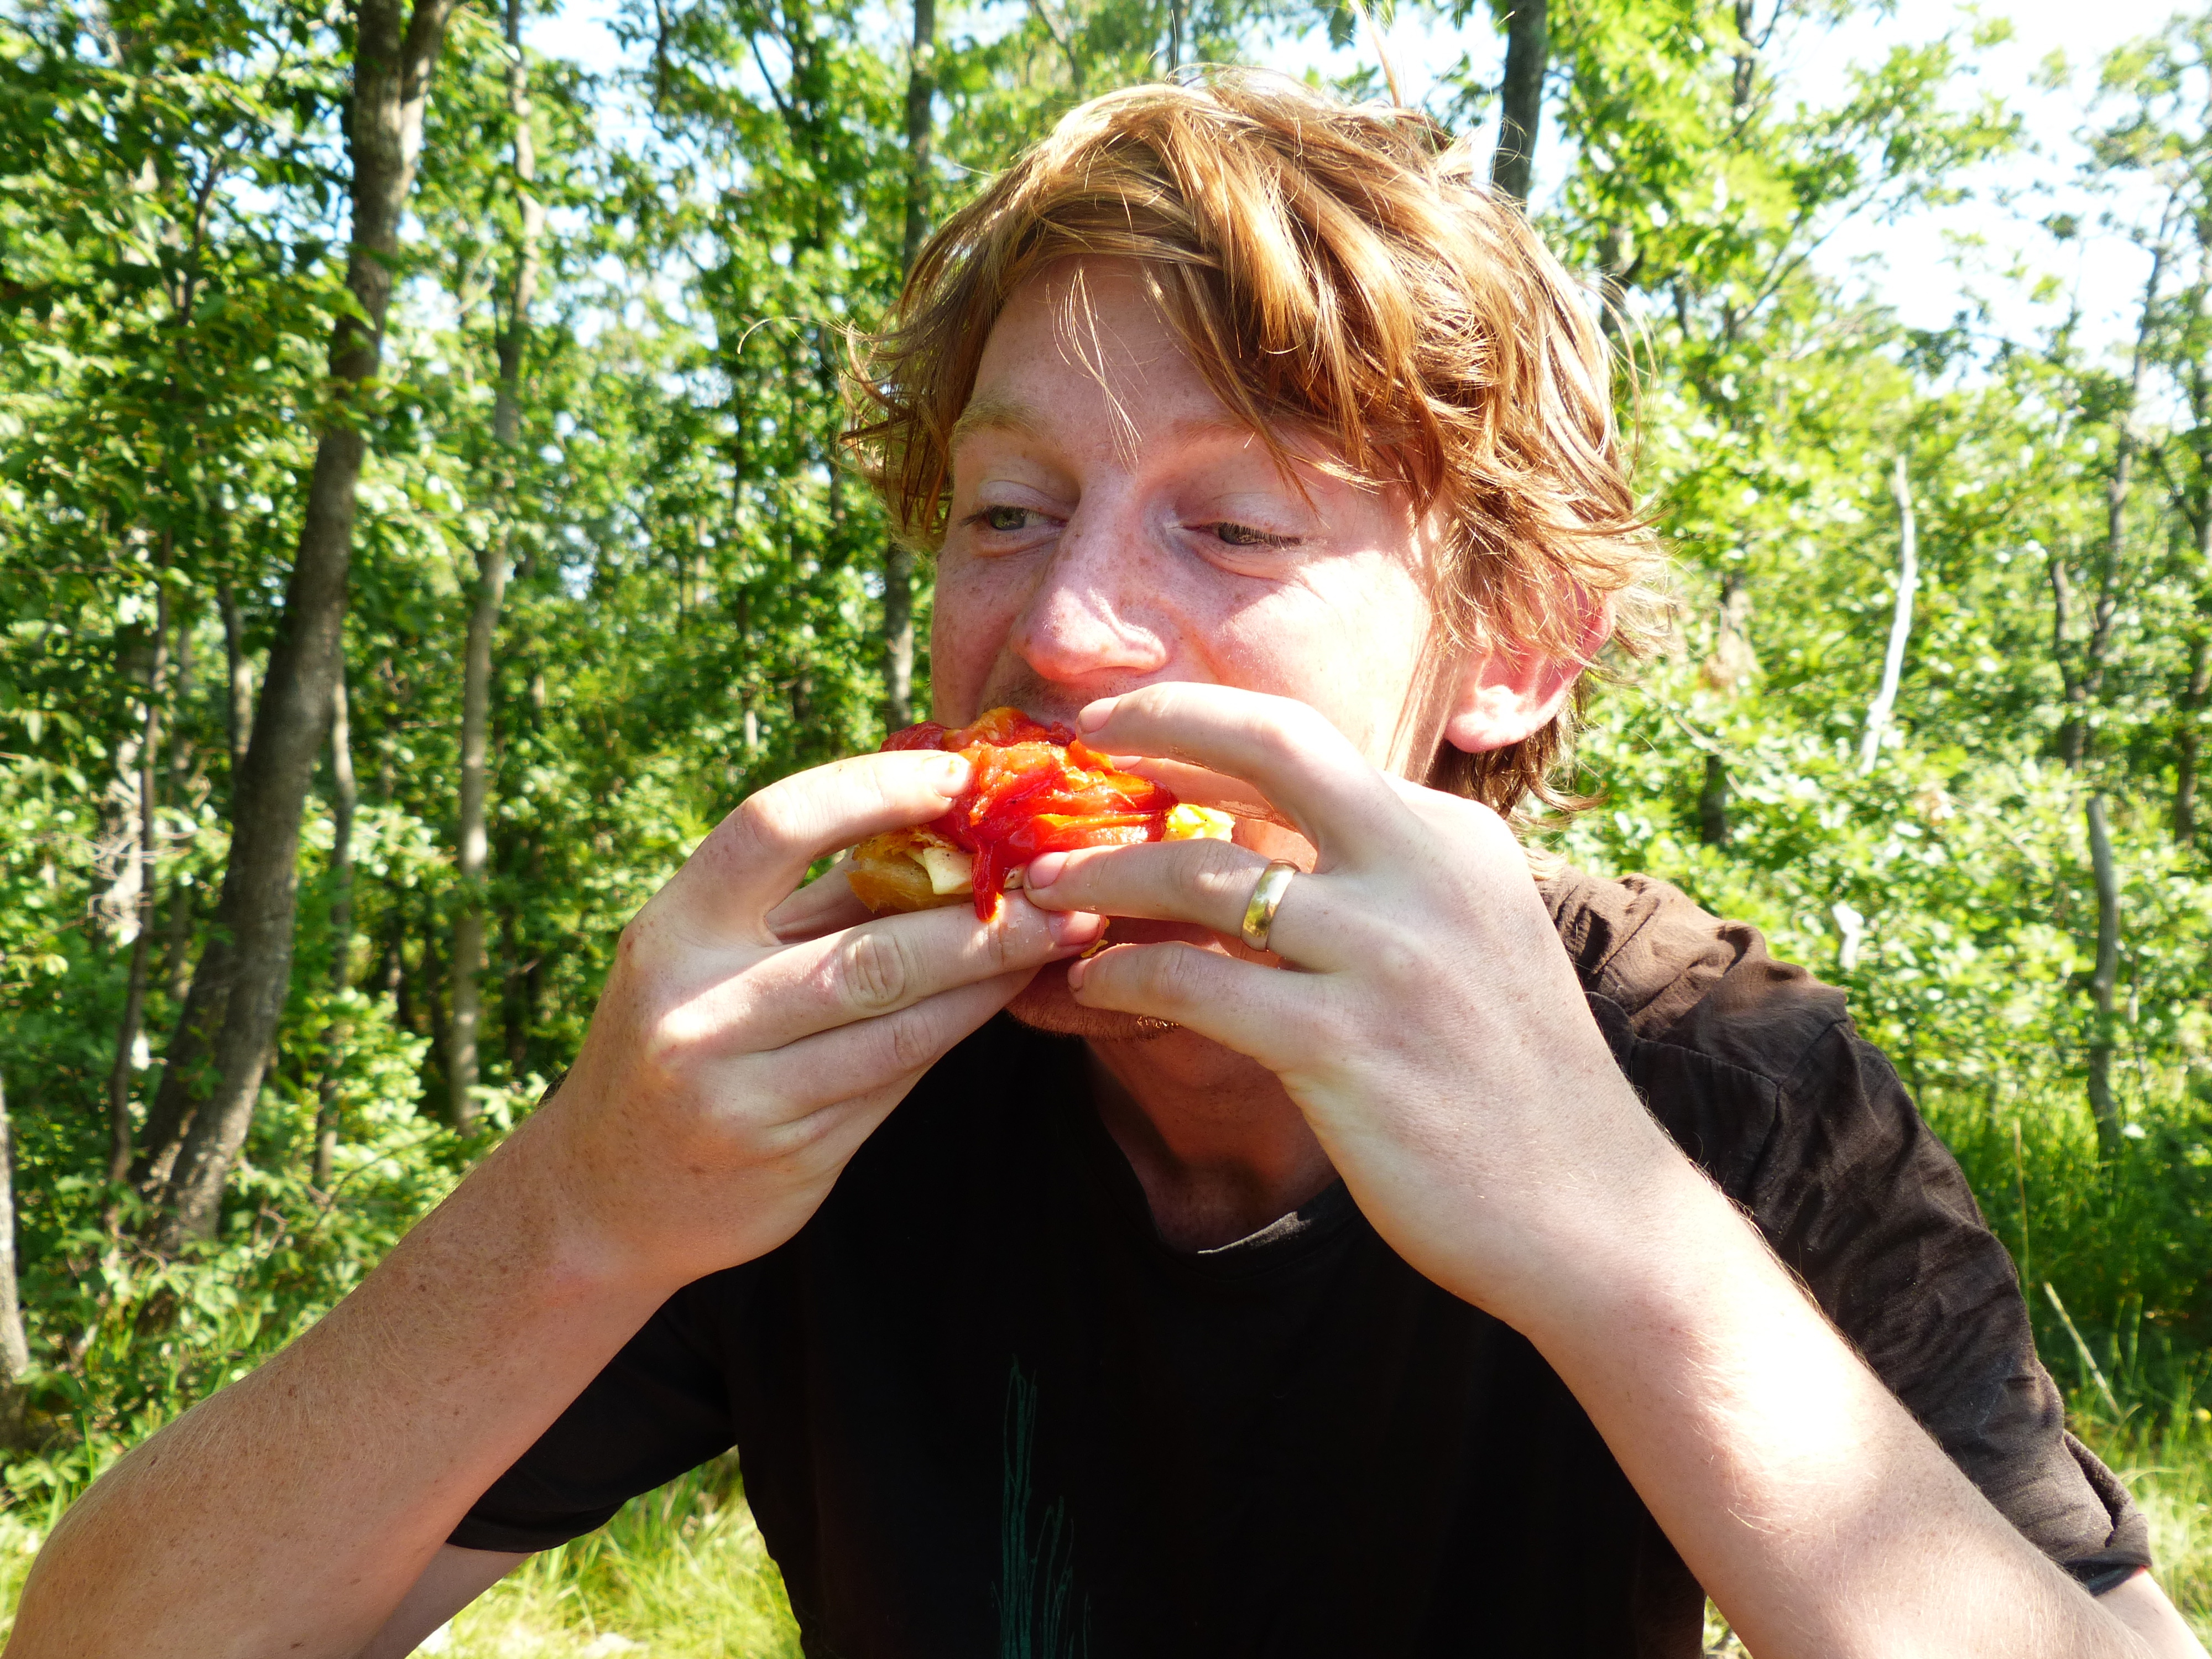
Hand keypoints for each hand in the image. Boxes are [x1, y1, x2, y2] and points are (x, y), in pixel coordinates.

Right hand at [530, 749, 1104, 1288]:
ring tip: (1065, 933)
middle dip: (985, 915)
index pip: (774, 827)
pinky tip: (1008, 994)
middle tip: (1068, 883)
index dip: (873, 791)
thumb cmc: (682, 1040)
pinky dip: (960, 1026)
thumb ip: (811, 901)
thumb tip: (941, 825)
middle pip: (870, 947)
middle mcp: (698, 1009)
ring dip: (994, 973)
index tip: (960, 775)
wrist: (606, 1199)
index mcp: (673, 930)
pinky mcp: (791, 1152)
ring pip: (901, 1022)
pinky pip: (898, 1076)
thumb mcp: (711, 955)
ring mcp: (743, 1092)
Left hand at [1017, 683, 1686, 1328]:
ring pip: (1204, 874)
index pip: (1307, 743)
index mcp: (1453, 839)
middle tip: (1077, 742)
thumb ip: (1387, 880)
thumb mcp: (1472, 940)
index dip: (1203, 723)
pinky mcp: (1344, 1047)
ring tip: (1045, 890)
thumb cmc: (1512, 1085)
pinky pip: (1195, 986)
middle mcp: (1426, 873)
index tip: (1132, 725)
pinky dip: (1125, 976)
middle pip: (1271, 745)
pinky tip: (1091, 983)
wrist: (1589, 1213)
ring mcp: (1387, 957)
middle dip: (1159, 723)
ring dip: (1105, 874)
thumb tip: (1266, 843)